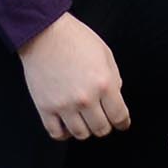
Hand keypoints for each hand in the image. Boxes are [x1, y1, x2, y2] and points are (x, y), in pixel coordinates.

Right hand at [21, 13, 129, 142]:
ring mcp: (64, 105)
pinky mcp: (45, 107)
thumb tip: (115, 97)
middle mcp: (85, 98)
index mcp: (104, 83)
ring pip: (81, 134)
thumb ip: (114, 78)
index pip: (119, 116)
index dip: (123, 123)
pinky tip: (67, 124)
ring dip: (86, 130)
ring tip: (85, 121)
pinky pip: (56, 133)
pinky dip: (64, 133)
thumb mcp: (105, 54)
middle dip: (105, 126)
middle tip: (103, 119)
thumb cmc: (75, 39)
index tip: (122, 124)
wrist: (44, 33)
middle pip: (101, 129)